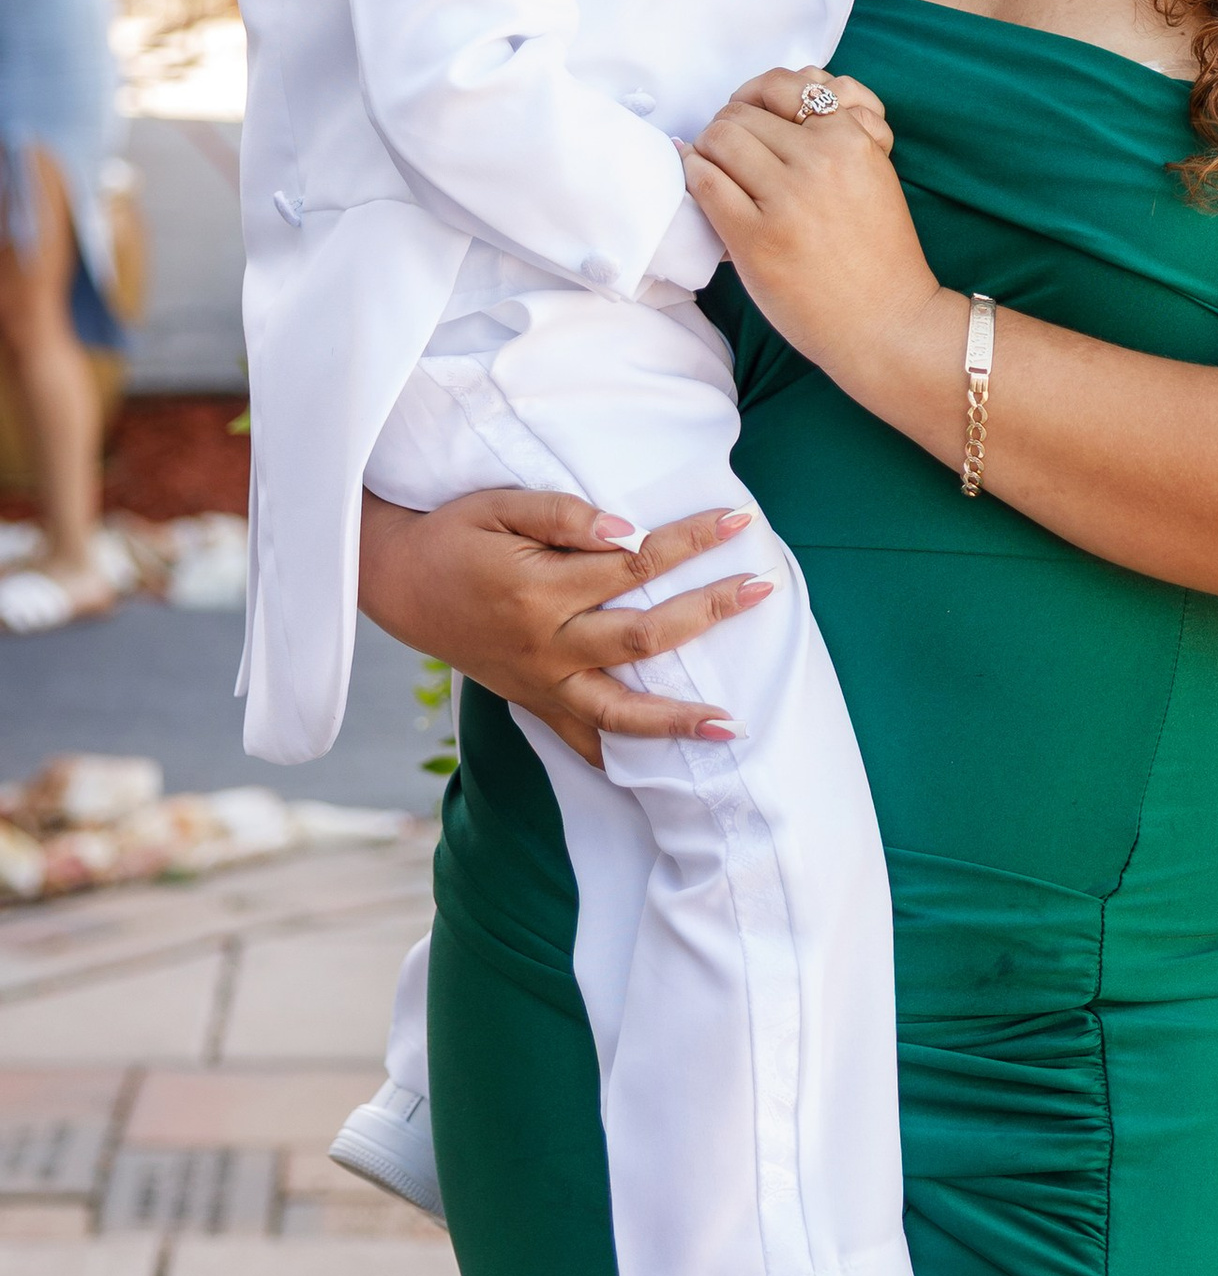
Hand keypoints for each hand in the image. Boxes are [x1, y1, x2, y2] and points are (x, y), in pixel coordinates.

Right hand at [356, 487, 767, 765]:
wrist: (395, 581)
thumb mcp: (499, 505)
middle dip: (709, 613)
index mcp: (540, 590)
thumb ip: (564, 517)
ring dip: (677, 721)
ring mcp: (538, 682)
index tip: (737, 522)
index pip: (635, 564)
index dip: (690, 541)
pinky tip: (659, 770)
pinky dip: (618, 758)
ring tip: (732, 726)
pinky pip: (579, 740)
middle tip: (763, 590)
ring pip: (618, 712)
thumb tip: (628, 531)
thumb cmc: (453, 535)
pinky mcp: (530, 701)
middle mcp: (544, 645)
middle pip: (643, 637)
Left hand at [682, 69, 948, 404]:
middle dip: (728, 127)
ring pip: (719, 139)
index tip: (752, 122)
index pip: (781, 89)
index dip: (757, 101)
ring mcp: (786, 199)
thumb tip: (785, 90)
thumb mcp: (874, 172)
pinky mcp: (756, 238)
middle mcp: (819, 160)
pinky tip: (704, 187)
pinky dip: (695, 176)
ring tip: (717, 170)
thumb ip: (838, 129)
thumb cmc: (878, 252)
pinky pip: (705, 182)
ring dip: (708, 150)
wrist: (886, 322)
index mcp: (851, 139)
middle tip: (728, 152)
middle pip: (742, 113)